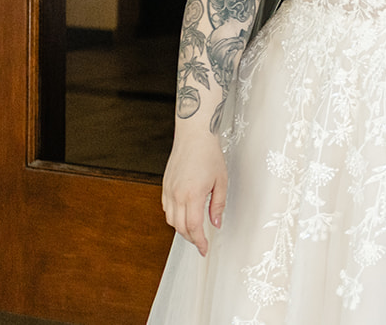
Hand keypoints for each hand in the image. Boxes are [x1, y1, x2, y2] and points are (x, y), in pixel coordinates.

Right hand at [161, 131, 226, 255]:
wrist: (194, 136)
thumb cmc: (209, 155)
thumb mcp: (221, 181)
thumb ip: (218, 205)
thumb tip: (216, 223)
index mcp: (192, 195)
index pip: (194, 227)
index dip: (199, 241)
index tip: (204, 249)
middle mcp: (177, 195)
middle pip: (180, 227)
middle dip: (191, 238)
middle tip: (201, 242)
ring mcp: (168, 190)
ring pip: (170, 220)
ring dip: (181, 229)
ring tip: (194, 231)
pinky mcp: (164, 186)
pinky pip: (166, 209)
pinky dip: (174, 217)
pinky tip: (184, 216)